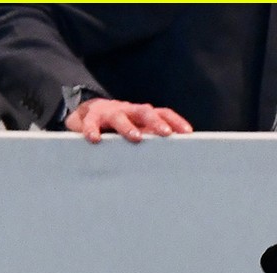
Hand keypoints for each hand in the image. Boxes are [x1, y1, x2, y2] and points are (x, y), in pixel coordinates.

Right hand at [64, 97, 191, 143]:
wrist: (89, 113)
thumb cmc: (118, 128)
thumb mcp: (136, 131)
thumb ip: (150, 139)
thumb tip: (171, 159)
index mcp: (142, 115)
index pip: (162, 113)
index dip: (175, 121)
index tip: (187, 133)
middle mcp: (128, 111)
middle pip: (145, 111)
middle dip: (156, 122)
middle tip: (166, 134)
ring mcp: (109, 113)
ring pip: (120, 117)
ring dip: (128, 127)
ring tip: (136, 138)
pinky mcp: (91, 118)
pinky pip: (91, 124)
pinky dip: (92, 130)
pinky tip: (95, 140)